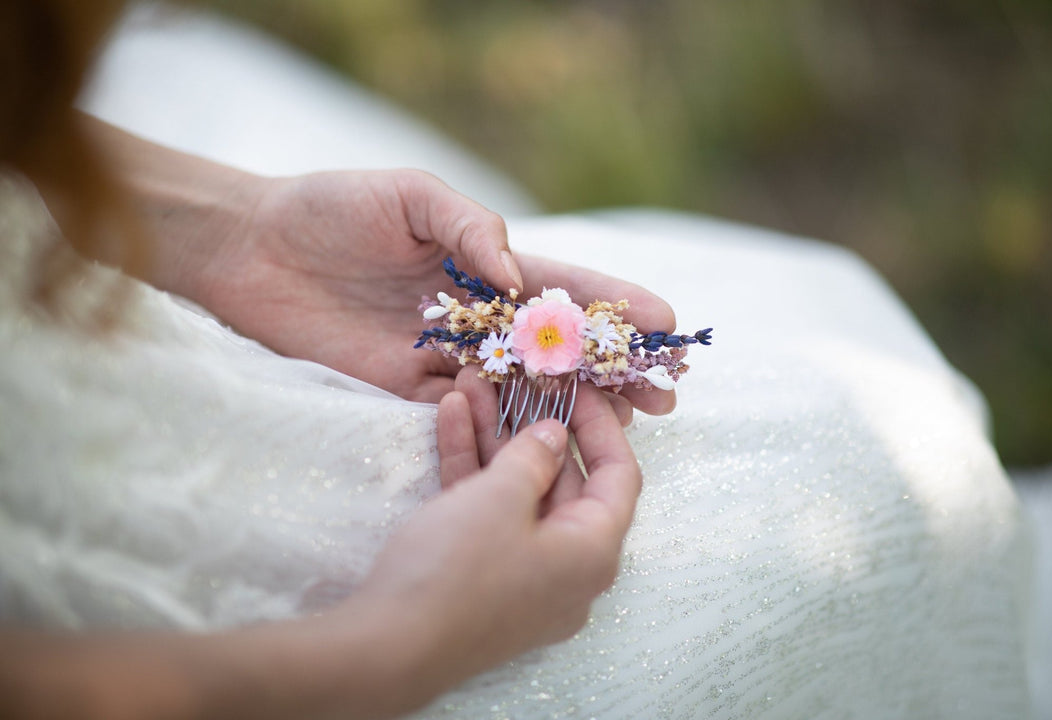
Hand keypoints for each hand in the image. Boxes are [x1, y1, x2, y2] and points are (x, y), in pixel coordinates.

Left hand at [168, 168, 676, 411]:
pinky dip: (512, 422)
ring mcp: (446, 356)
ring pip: (527, 384)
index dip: (614, 304)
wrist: (253, 252)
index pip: (564, 286)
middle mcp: (475, 314)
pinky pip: (470, 409)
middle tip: (665, 390)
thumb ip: (470, 228)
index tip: (663, 322)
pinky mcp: (409, 389)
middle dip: (614, 365)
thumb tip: (520, 278)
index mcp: (484, 263)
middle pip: (558, 345)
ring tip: (632, 417)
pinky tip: (553, 432)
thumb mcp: (411, 196)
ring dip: (579, 402)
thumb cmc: (331, 209)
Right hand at [329, 367, 641, 711]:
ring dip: (494, 437)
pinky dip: (471, 469)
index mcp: (593, 551)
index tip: (577, 386)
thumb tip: (555, 438)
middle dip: (532, 423)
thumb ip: (534, 457)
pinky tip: (449, 417)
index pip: (617, 476)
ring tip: (470, 384)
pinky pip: (488, 514)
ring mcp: (523, 573)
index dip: (600, 424)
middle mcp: (567, 566)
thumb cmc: (458, 569)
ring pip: (518, 492)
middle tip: (513, 379)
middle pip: (563, 481)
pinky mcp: (483, 577)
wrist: (387, 647)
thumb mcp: (501, 497)